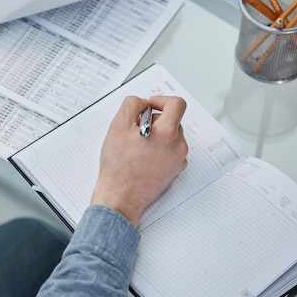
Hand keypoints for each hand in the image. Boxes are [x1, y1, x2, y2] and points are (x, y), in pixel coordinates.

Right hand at [91, 95, 187, 225]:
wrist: (120, 196)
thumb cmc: (119, 167)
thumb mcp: (118, 126)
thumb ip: (132, 105)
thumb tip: (142, 103)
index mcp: (167, 133)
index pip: (177, 104)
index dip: (161, 100)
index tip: (150, 106)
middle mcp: (178, 146)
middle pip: (173, 120)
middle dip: (155, 120)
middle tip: (137, 129)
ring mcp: (178, 160)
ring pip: (171, 136)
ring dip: (157, 135)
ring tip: (138, 146)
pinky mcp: (175, 171)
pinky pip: (170, 151)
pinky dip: (159, 149)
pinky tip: (143, 157)